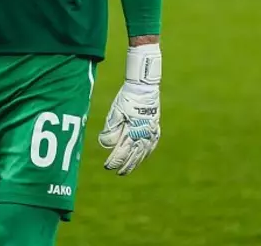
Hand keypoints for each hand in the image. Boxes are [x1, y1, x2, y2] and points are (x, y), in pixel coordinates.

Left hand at [99, 44, 160, 175]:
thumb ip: (111, 129)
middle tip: (118, 173)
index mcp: (132, 131)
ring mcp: (151, 132)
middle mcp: (143, 135)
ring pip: (143, 152)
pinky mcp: (154, 128)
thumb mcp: (115, 112)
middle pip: (133, 155)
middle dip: (125, 165)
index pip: (122, 151)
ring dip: (135, 162)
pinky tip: (142, 157)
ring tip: (128, 169)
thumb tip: (106, 145)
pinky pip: (151, 145)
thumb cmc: (126, 99)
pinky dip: (146, 153)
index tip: (108, 166)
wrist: (144, 87)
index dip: (115, 160)